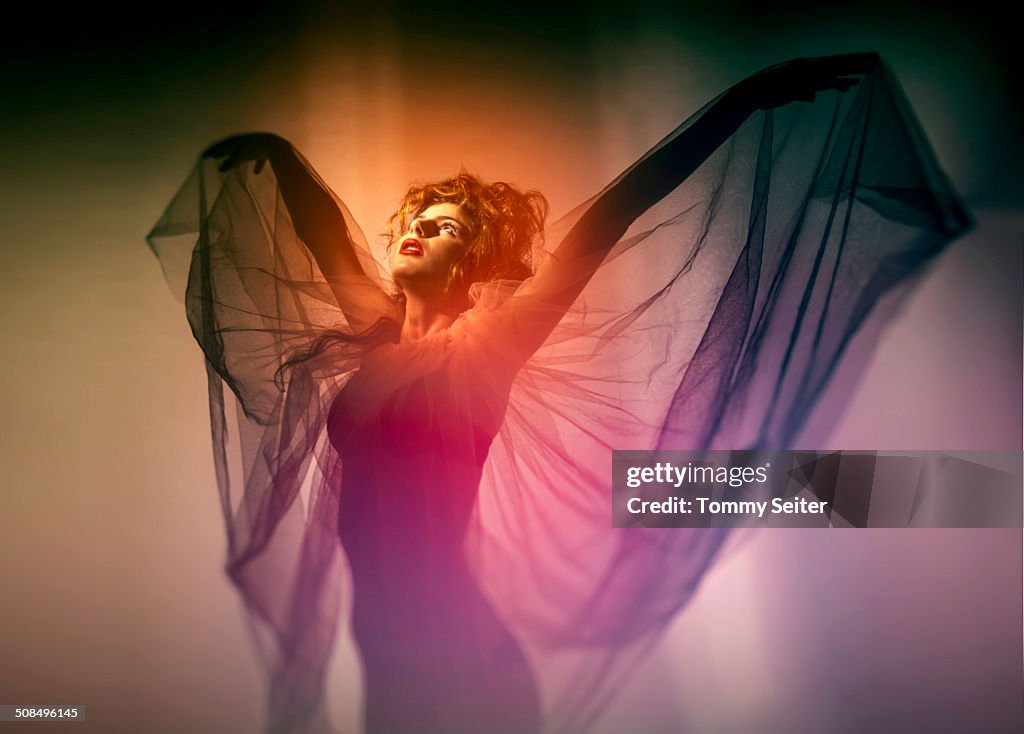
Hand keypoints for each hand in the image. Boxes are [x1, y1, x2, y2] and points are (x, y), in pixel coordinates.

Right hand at [202, 133, 291, 173]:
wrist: (273, 144)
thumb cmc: (254, 149)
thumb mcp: (240, 156)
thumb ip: (230, 163)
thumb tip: (220, 170)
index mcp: (235, 140)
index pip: (220, 146)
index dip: (211, 151)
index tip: (203, 157)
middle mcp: (243, 141)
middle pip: (230, 147)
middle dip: (222, 153)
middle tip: (215, 157)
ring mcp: (254, 145)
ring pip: (243, 152)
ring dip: (238, 159)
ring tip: (234, 165)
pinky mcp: (264, 151)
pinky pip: (259, 159)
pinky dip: (257, 165)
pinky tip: (256, 173)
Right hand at [740, 53, 878, 110]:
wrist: (750, 94)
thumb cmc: (768, 94)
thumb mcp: (789, 93)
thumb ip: (803, 92)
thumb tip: (813, 95)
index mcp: (806, 67)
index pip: (832, 62)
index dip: (848, 61)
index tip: (864, 61)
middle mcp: (808, 68)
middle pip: (837, 63)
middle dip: (856, 63)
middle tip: (875, 62)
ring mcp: (805, 75)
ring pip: (833, 71)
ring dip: (851, 70)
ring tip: (869, 70)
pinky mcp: (801, 85)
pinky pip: (822, 84)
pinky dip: (836, 84)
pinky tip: (849, 86)